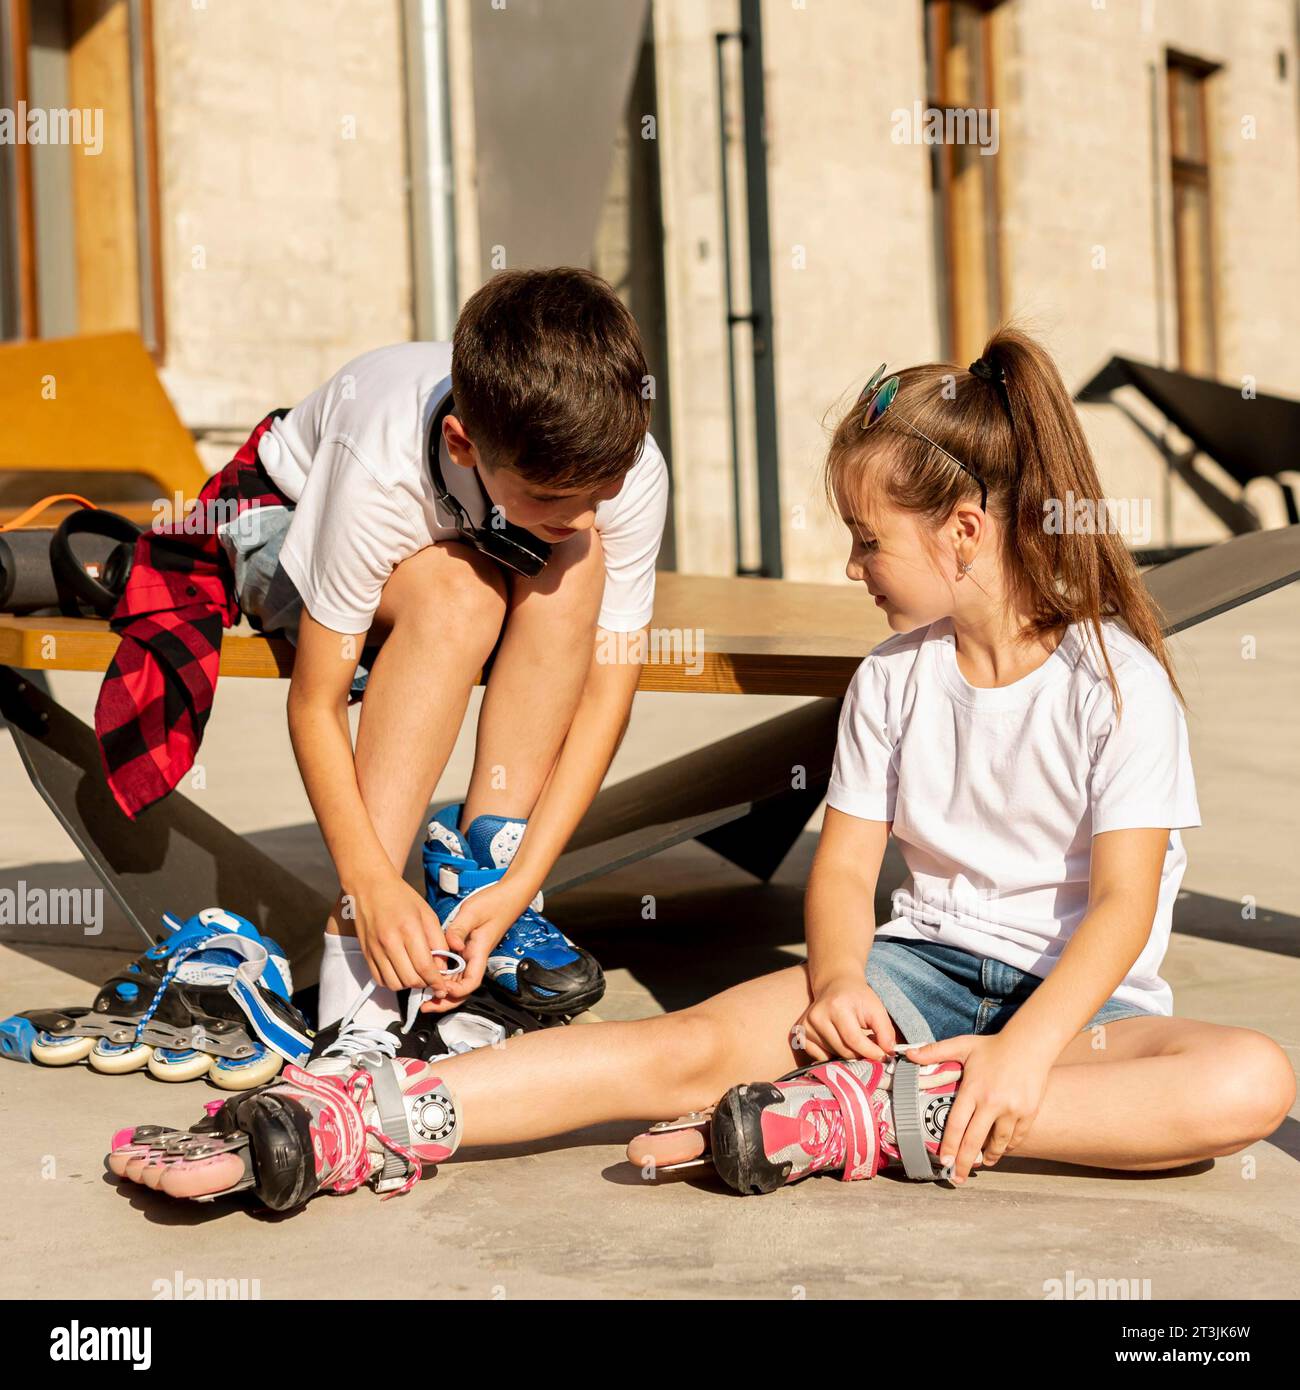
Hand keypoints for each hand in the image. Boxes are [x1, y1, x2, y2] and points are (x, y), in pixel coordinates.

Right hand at [348, 874, 453, 992]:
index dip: (436, 981)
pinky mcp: (366, 954)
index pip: (425, 967)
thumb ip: (438, 940)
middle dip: (425, 984)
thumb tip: (443, 965)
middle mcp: (390, 942)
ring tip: (416, 974)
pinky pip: (380, 980)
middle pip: (410, 979)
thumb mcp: (427, 913)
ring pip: (395, 984)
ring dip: (408, 984)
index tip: (443, 987)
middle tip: (431, 978)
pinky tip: (401, 971)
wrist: (370, 887)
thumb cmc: (401, 897)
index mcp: (408, 929)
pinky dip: (393, 981)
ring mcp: (375, 949)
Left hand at [419, 879, 533, 1012]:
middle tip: (425, 1005)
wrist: (507, 896)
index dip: (456, 991)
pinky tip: (430, 976)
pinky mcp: (467, 950)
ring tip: (423, 996)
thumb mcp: (473, 912)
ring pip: (457, 982)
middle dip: (444, 1001)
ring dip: (442, 992)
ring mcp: (471, 955)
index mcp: (479, 952)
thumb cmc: (494, 903)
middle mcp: (476, 957)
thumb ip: (459, 928)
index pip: (471, 983)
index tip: (440, 988)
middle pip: (462, 989)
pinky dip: (442, 977)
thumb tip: (450, 943)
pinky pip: (455, 970)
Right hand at [795, 974, 897, 1061]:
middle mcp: (817, 1016)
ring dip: (846, 1053)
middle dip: (860, 1053)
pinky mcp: (800, 1032)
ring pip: (832, 1055)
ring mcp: (806, 1024)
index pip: (854, 1040)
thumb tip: (888, 1053)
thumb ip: (885, 1031)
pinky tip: (837, 1041)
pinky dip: (831, 1054)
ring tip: (852, 1040)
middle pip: (843, 1051)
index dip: (871, 1052)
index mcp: (836, 1007)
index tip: (882, 1055)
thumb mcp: (876, 1008)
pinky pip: (818, 1056)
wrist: (835, 984)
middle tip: (869, 1047)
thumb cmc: (857, 997)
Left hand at [902, 1033, 1052, 1183]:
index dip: (948, 1145)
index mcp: (974, 1089)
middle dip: (964, 1162)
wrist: (1031, 1043)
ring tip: (978, 1164)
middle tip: (957, 1178)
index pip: (956, 1124)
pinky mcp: (1028, 1113)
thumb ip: (935, 1051)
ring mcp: (1013, 1110)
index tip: (943, 1161)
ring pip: (998, 1143)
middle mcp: (992, 1103)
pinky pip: (1017, 1138)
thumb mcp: (962, 1045)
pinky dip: (1007, 1147)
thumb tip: (908, 1054)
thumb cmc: (993, 1045)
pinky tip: (999, 1151)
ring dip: (987, 1157)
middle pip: (974, 1141)